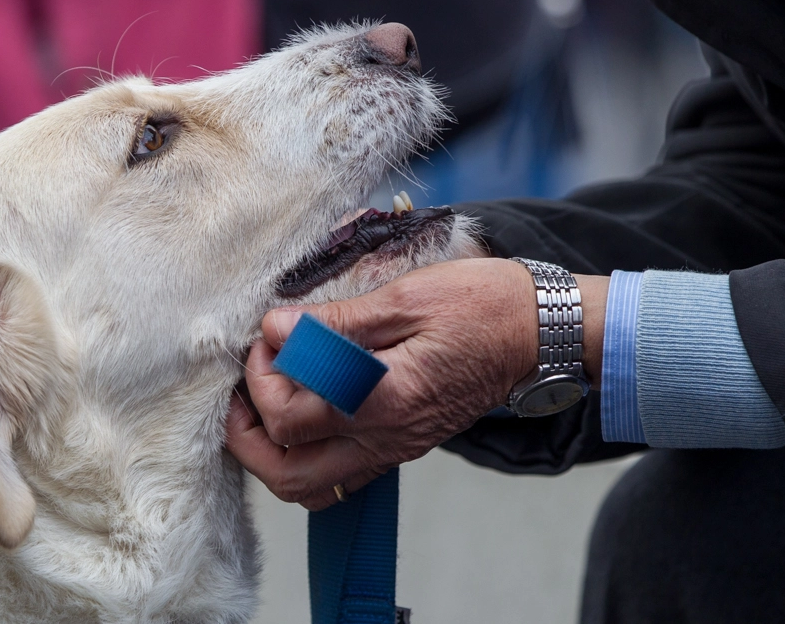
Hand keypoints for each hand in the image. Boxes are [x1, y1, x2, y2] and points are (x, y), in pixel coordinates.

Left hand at [225, 258, 607, 509]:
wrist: (538, 334)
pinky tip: (302, 408)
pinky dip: (303, 455)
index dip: (261, 376)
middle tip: (248, 380)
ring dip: (271, 452)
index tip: (269, 333)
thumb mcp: (407, 297)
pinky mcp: (399, 446)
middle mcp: (384, 437)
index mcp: (384, 398)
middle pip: (286, 474)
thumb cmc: (481, 306)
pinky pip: (336, 476)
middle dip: (246, 432)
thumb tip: (276, 326)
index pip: (289, 416)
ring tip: (264, 399)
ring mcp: (392, 449)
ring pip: (308, 487)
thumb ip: (337, 321)